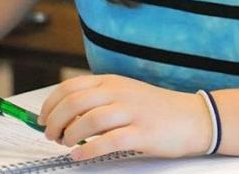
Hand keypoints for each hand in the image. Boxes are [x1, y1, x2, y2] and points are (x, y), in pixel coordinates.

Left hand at [39, 74, 212, 159]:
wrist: (196, 118)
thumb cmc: (159, 110)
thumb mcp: (128, 94)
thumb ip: (100, 99)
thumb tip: (65, 115)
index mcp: (114, 82)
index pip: (70, 87)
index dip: (50, 104)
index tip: (42, 119)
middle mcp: (121, 94)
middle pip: (74, 103)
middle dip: (54, 122)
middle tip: (52, 136)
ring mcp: (132, 113)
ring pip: (87, 121)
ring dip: (69, 136)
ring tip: (67, 145)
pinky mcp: (142, 133)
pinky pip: (107, 142)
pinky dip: (87, 151)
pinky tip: (80, 156)